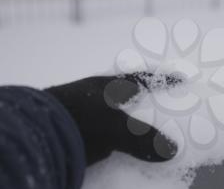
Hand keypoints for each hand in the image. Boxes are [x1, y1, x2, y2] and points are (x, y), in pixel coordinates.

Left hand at [45, 72, 182, 164]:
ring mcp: (93, 114)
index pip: (143, 79)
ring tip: (156, 133)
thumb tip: (172, 150)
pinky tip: (133, 150)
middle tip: (170, 110)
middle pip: (133, 97)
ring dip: (138, 125)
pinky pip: (113, 136)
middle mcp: (102, 97)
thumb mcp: (114, 127)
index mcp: (111, 86)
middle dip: (151, 103)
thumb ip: (142, 138)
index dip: (163, 80)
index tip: (181, 79)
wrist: (38, 132)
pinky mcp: (87, 132)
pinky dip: (125, 141)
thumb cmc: (78, 118)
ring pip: (124, 118)